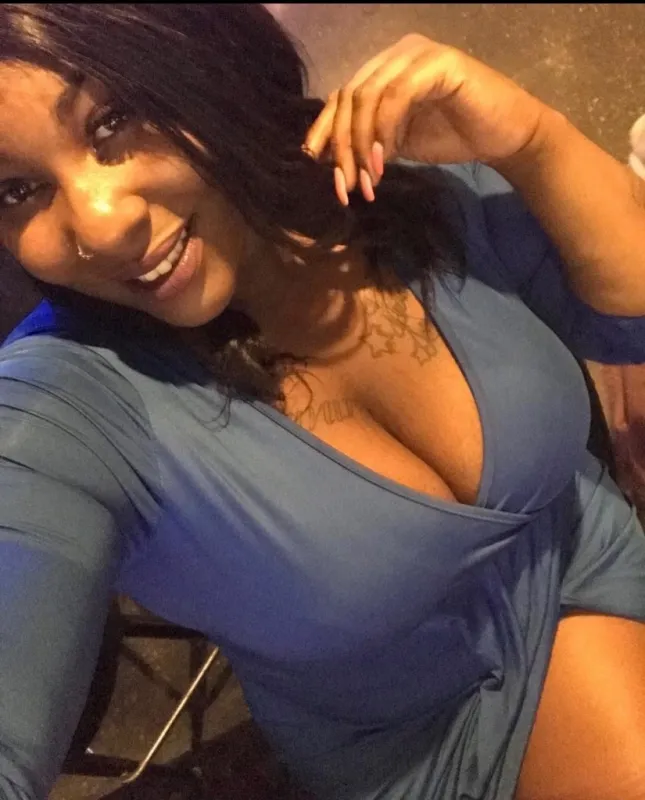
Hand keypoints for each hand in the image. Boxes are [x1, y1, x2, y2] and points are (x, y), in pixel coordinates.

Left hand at [304, 34, 550, 204]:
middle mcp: (395, 56)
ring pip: (368, 96)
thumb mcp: (397, 145)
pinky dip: (384, 131)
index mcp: (382, 71)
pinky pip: (396, 96)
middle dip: (342, 147)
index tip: (316, 168)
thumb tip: (327, 160)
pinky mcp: (438, 64)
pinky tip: (385, 163)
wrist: (504, 137)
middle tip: (345, 187)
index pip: (341, 97)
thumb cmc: (454, 137)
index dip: (324, 132)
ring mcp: (417, 54)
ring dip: (362, 144)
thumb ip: (367, 143)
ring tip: (367, 181)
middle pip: (349, 97)